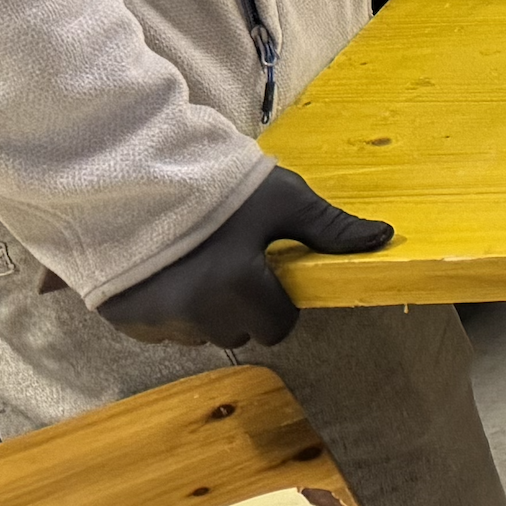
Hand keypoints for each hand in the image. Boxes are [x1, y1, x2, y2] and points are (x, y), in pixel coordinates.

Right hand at [98, 164, 390, 347]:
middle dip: (243, 307)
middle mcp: (193, 313)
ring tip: (198, 262)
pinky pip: (160, 330)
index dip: (281, 301)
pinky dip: (169, 310)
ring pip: (198, 334)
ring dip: (205, 311)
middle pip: (237, 332)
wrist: (135, 171)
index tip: (270, 270)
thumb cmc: (217, 184)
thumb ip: (329, 227)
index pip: (278, 326)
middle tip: (234, 263)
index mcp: (235, 287)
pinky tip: (169, 272)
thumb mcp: (281, 198)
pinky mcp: (123, 318)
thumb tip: (383, 238)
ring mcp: (154, 319)